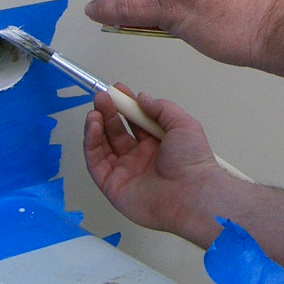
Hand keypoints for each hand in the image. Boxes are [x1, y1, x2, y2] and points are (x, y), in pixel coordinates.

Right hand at [83, 87, 224, 237]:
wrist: (191, 193)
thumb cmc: (192, 161)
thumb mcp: (182, 124)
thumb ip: (161, 108)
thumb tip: (142, 97)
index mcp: (158, 144)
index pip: (135, 122)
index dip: (125, 106)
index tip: (117, 90)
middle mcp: (140, 158)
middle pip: (116, 132)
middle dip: (108, 113)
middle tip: (101, 97)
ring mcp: (126, 172)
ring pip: (103, 147)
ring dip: (96, 126)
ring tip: (95, 111)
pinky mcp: (112, 186)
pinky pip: (96, 163)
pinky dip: (91, 144)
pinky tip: (93, 126)